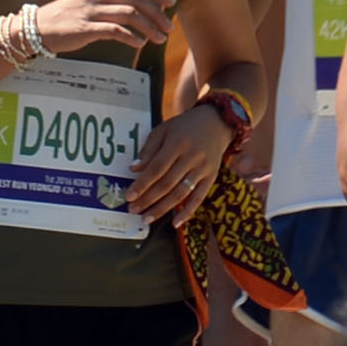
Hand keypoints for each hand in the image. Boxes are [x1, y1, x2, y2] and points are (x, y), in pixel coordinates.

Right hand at [30, 0, 173, 53]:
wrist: (38, 27)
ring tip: (159, 38)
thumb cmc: (66, 15)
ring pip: (130, 15)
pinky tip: (140, 44)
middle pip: (136, 0)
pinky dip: (132, 37)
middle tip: (168, 27)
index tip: (170, 2)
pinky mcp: (86, 28)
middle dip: (157, 14)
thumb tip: (138, 7)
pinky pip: (116, 31)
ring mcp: (91, 10)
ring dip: (149, 27)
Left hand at [121, 100, 233, 221]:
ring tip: (147, 218)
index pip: (157, 168)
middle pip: (167, 183)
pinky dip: (187, 212)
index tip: (129, 196)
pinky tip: (175, 223)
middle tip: (133, 210)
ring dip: (163, 208)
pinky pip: (199, 198)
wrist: (217, 122)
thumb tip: (134, 168)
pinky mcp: (211, 177)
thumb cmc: (184, 126)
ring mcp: (203, 169)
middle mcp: (192, 157)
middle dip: (148, 199)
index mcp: (177, 143)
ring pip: (181, 193)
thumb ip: (149, 149)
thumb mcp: (163, 129)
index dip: (142, 184)